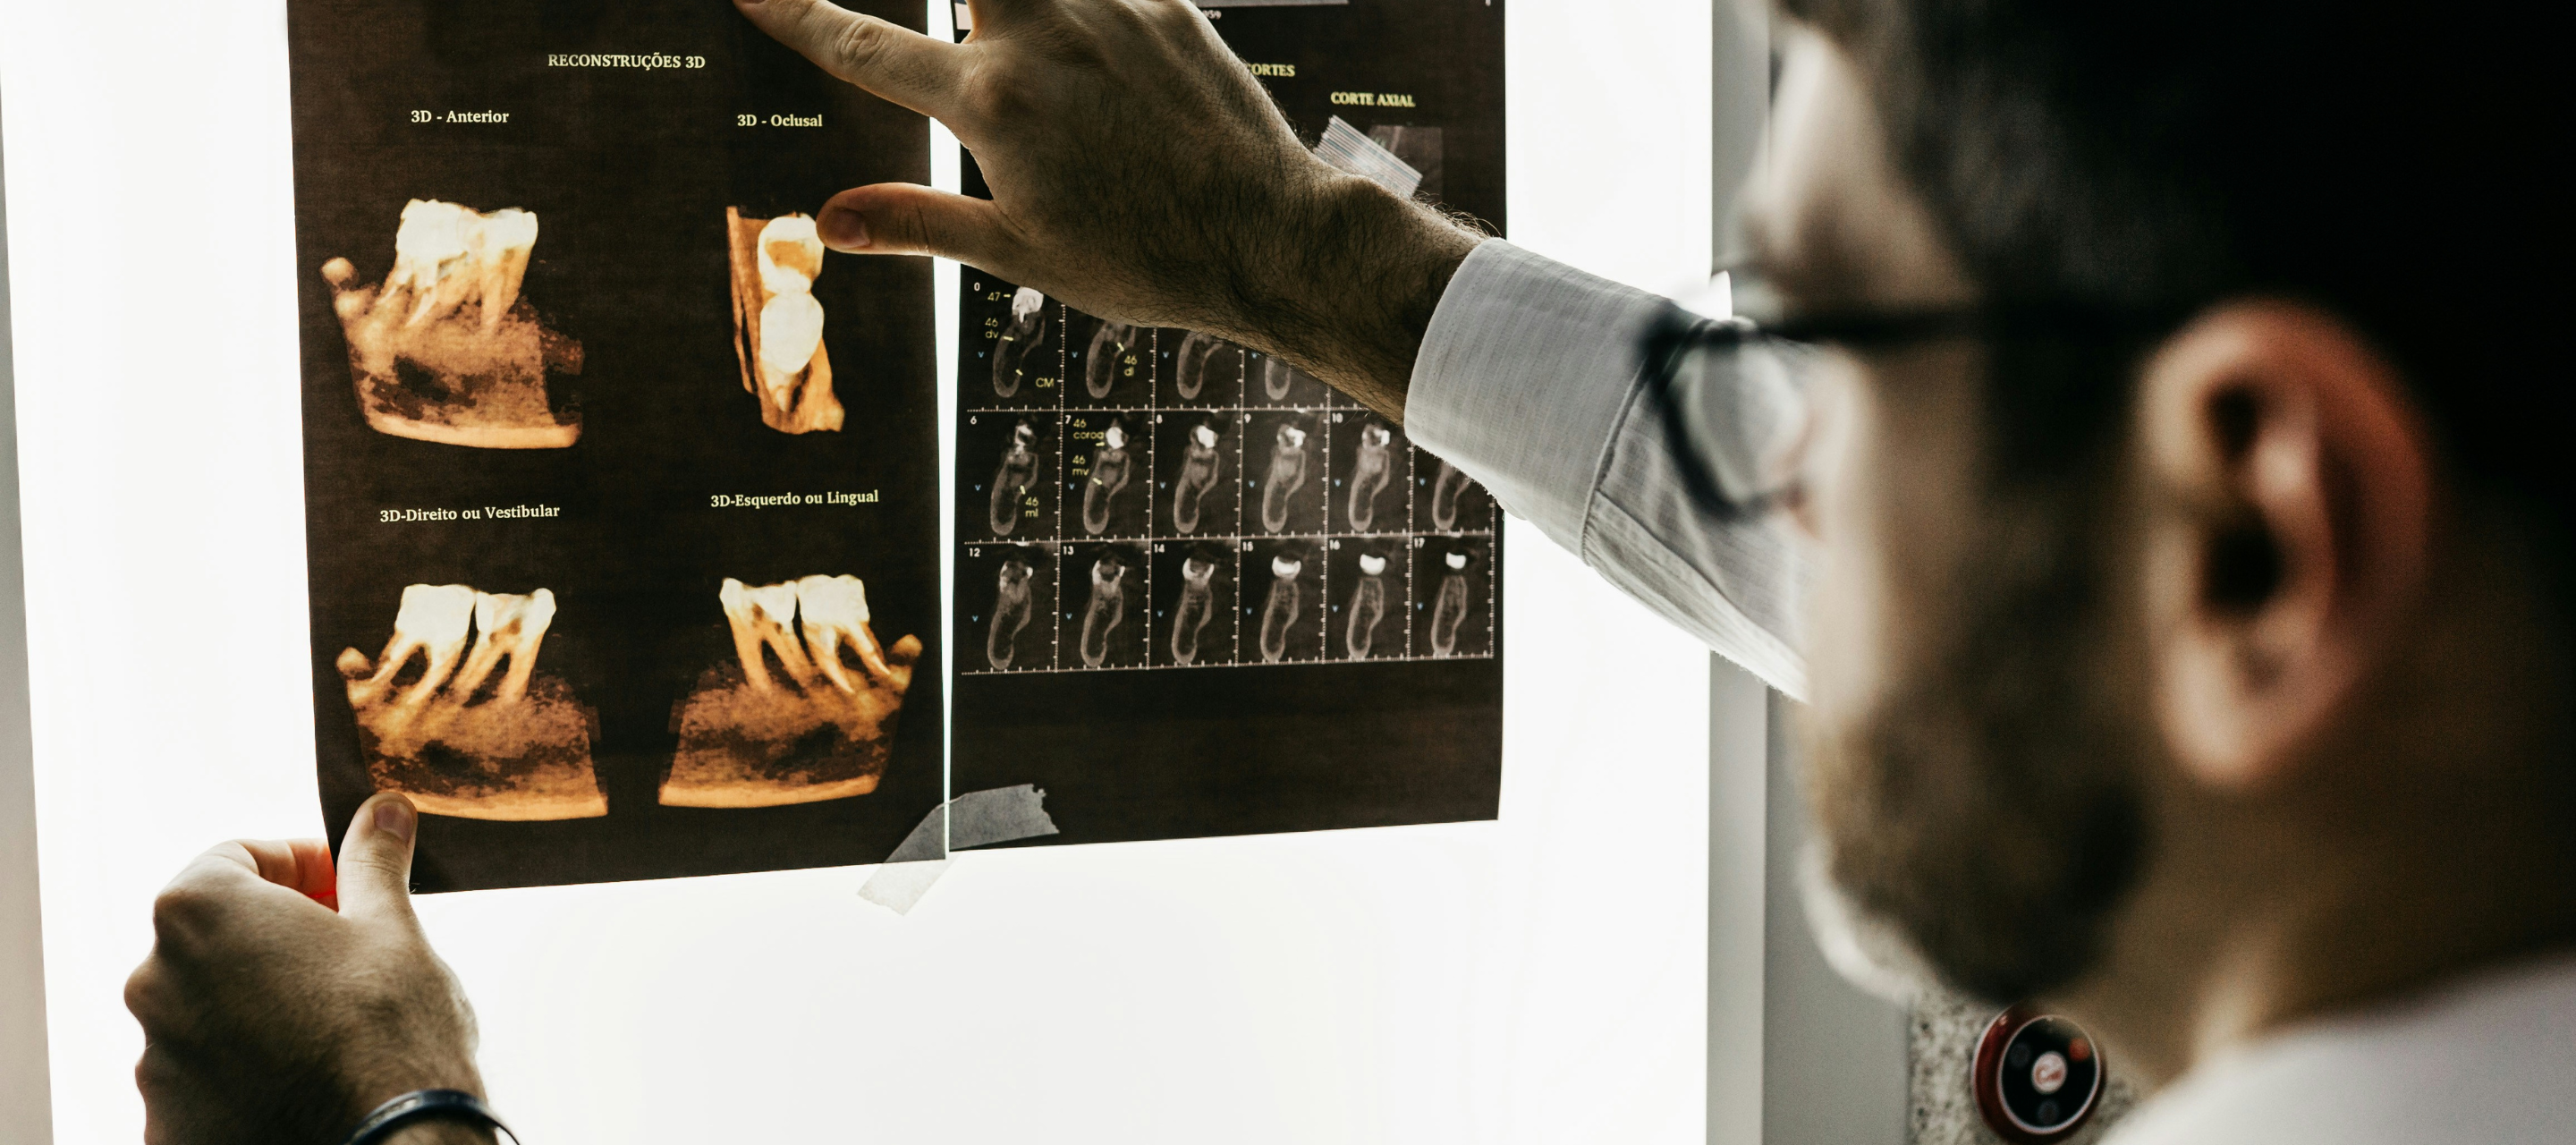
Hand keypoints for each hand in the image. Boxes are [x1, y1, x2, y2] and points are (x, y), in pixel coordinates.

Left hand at [126, 794, 492, 1144]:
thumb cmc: (390, 1030)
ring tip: (334, 1024)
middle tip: (350, 951)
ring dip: (260, 1000)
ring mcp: (155, 1059)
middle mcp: (155, 980)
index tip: (346, 886)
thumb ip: (373, 862)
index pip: (237, 857)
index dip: (301, 864)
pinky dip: (246, 1067)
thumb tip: (384, 810)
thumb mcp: (394, 927)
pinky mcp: (167, 1123)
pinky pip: (205, 1076)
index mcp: (200, 912)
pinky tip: (307, 1075)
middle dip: (279, 933)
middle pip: (217, 934)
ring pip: (209, 1007)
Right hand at [735, 0, 1483, 415]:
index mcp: (990, 102)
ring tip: (1034, 79)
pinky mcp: (1169, 6)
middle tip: (923, 36)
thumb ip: (919, 221)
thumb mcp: (1021, 256)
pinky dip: (1087, 7)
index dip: (799, 13)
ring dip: (1011, 4)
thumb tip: (827, 218)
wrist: (1273, 238)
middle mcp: (1042, 34)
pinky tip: (1097, 56)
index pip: (865, 47)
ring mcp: (1109, 9)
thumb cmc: (1146, 263)